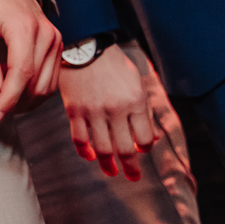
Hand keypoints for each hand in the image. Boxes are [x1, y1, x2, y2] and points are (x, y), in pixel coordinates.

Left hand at [0, 0, 60, 122]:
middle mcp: (47, 36)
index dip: (8, 99)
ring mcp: (55, 43)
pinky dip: (28, 94)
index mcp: (25, 27)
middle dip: (7, 102)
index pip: (21, 74)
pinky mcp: (55, 49)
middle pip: (34, 84)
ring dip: (18, 102)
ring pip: (44, 88)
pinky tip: (5, 95)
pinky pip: (47, 81)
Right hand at [58, 44, 153, 179]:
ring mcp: (93, 111)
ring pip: (102, 148)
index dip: (144, 148)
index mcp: (134, 102)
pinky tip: (90, 156)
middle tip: (132, 177)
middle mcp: (115, 109)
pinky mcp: (74, 111)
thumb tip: (150, 139)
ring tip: (111, 172)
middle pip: (124, 149)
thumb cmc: (114, 65)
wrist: (84, 47)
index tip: (141, 149)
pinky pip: (79, 138)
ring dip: (107, 165)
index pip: (144, 138)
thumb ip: (144, 111)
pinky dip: (85, 151)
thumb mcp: (137, 83)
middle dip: (131, 167)